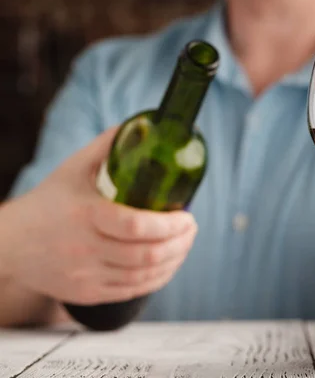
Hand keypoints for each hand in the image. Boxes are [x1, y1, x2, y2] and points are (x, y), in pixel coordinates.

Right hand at [0, 128, 196, 304]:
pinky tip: (168, 264)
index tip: (187, 215)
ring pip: (144, 276)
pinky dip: (158, 278)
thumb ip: (109, 147)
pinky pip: (133, 291)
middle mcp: (85, 250)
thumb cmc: (48, 202)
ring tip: (185, 243)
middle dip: (181, 242)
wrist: (11, 244)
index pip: (135, 226)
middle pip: (147, 255)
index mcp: (84, 216)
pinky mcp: (88, 294)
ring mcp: (86, 276)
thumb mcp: (73, 169)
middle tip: (191, 228)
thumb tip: (145, 125)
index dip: (170, 224)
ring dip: (175, 260)